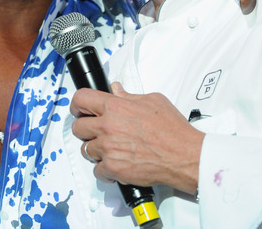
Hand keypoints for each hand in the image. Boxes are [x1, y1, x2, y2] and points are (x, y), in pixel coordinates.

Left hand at [70, 82, 203, 194]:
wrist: (184, 156)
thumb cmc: (173, 130)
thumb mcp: (153, 101)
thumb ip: (129, 95)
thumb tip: (117, 89)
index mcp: (116, 107)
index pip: (81, 99)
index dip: (78, 104)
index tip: (80, 110)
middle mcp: (108, 126)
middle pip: (78, 127)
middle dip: (85, 130)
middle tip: (96, 132)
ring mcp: (108, 148)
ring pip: (86, 150)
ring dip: (95, 150)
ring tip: (110, 150)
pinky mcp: (113, 168)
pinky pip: (97, 170)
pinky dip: (105, 170)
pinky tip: (116, 164)